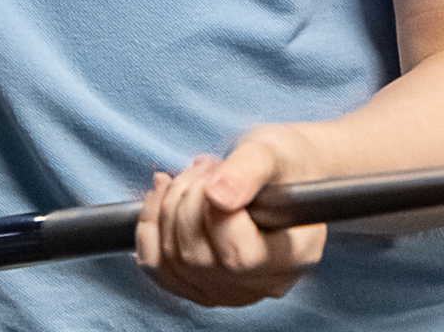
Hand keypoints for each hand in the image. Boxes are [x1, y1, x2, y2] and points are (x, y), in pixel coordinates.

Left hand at [135, 128, 327, 308]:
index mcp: (293, 256)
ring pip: (173, 262)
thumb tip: (216, 195)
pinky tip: (163, 193)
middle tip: (205, 164)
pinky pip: (156, 267)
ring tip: (193, 174)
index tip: (218, 172)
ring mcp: (229, 291)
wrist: (281, 174)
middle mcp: (262, 284)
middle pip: (198, 258)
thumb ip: (248, 171)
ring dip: (168, 206)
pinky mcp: (200, 285)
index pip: (239, 256)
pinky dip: (150, 226)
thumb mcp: (274, 153)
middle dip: (188, 198)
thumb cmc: (285, 163)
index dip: (214, 211)